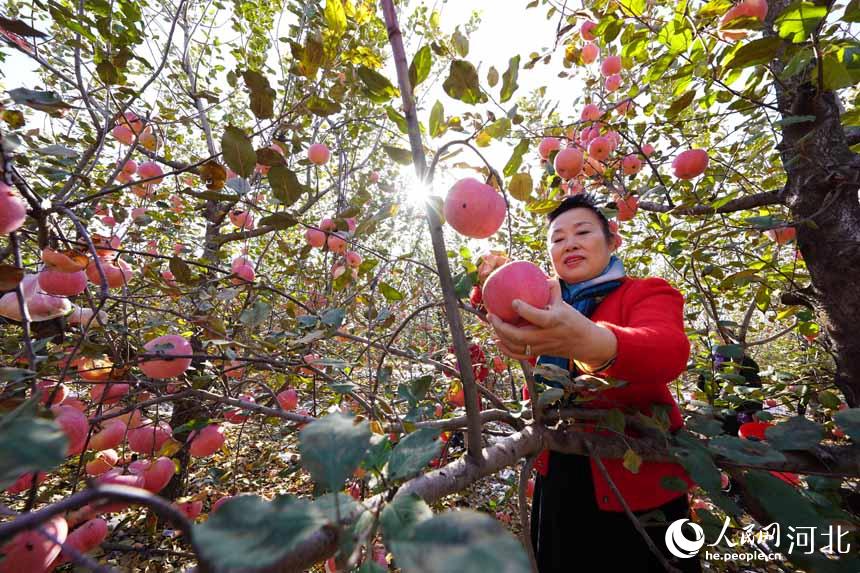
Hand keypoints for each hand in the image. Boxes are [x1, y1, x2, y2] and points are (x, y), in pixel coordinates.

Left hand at [485, 278, 616, 366]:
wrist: (585, 343)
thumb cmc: (574, 320)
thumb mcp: (565, 304)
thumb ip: (552, 290)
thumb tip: (541, 276)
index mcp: (555, 321)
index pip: (537, 317)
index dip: (524, 310)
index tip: (513, 301)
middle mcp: (547, 336)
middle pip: (519, 336)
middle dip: (501, 326)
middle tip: (491, 314)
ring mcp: (541, 347)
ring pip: (516, 347)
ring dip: (500, 336)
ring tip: (492, 323)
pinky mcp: (538, 354)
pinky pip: (519, 355)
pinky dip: (505, 349)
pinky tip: (496, 339)